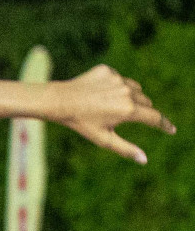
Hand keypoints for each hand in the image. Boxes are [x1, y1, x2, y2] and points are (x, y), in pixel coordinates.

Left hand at [53, 64, 173, 164]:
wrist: (59, 101)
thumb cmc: (81, 123)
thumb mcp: (103, 139)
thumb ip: (126, 149)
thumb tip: (144, 160)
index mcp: (128, 110)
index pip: (155, 118)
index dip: (164, 125)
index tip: (171, 130)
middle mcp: (127, 92)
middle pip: (146, 103)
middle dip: (141, 111)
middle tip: (123, 116)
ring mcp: (118, 79)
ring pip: (135, 89)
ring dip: (130, 97)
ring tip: (110, 105)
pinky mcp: (108, 70)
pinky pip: (120, 80)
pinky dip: (115, 87)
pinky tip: (99, 93)